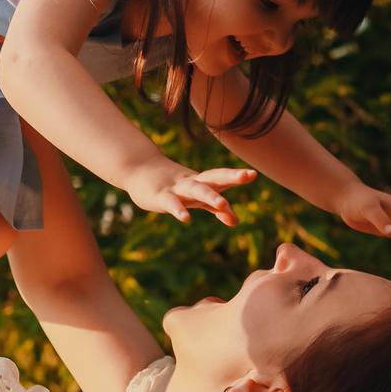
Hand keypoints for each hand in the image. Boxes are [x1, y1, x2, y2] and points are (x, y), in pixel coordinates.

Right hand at [126, 159, 256, 226]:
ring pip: (194, 189)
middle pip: (213, 177)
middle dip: (231, 177)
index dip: (236, 176)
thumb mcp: (195, 198)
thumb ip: (215, 208)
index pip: (220, 177)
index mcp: (201, 181)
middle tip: (248, 175)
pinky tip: (186, 219)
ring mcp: (175, 188)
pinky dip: (178, 210)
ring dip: (209, 196)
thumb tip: (236, 221)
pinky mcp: (159, 196)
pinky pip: (170, 203)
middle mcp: (191, 182)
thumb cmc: (171, 186)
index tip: (253, 174)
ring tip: (223, 204)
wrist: (137, 170)